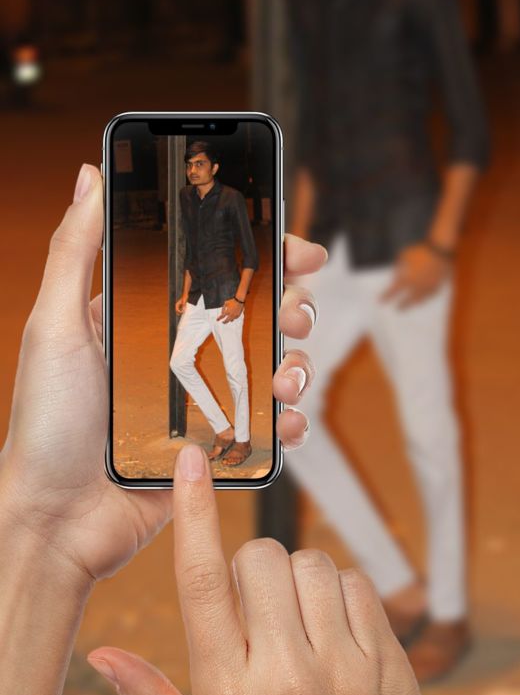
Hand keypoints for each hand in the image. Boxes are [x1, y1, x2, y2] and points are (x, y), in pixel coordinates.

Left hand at [0, 164, 327, 588]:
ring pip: (274, 363)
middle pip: (257, 312)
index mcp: (148, 314)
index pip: (214, 269)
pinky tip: (285, 420)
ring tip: (288, 375)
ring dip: (297, 362)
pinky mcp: (217, 443)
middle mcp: (181, 350)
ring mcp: (203, 397)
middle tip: (295, 313)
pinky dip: (290, 418)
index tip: (293, 247)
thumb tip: (91, 174)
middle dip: (291, 305)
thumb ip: (76, 249)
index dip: (260, 253)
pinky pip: (270, 423)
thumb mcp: (54, 324)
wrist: (55, 521)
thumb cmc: (46, 422)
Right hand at [86, 442, 427, 694]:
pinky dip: (342, 596)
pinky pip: (358, 584)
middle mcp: (285, 676)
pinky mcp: (388, 665)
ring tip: (298, 626)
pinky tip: (334, 635)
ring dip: (299, 581)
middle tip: (257, 611)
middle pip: (260, 558)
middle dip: (253, 568)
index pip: (201, 583)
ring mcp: (343, 669)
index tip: (191, 462)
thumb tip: (101, 653)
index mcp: (228, 693)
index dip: (194, 514)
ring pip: (312, 564)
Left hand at [216, 296, 243, 322]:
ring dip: (228, 320)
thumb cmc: (232, 301)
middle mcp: (231, 314)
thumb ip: (223, 308)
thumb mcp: (226, 303)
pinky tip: (232, 317)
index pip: (222, 316)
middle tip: (222, 322)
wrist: (239, 300)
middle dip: (224, 322)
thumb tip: (222, 313)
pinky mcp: (238, 315)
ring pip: (231, 320)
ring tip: (227, 320)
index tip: (217, 320)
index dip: (219, 318)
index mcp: (227, 311)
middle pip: (226, 320)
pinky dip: (233, 318)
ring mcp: (235, 315)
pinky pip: (235, 318)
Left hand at [380, 242, 452, 308]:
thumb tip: (396, 272)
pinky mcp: (437, 286)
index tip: (381, 301)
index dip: (387, 295)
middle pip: (408, 299)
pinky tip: (421, 299)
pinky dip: (424, 298)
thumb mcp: (404, 255)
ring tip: (409, 306)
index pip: (394, 290)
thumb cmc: (420, 251)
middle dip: (402, 304)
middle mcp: (417, 286)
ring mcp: (427, 287)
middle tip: (397, 309)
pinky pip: (429, 296)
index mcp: (407, 278)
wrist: (440, 250)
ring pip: (419, 300)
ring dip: (413, 304)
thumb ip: (398, 265)